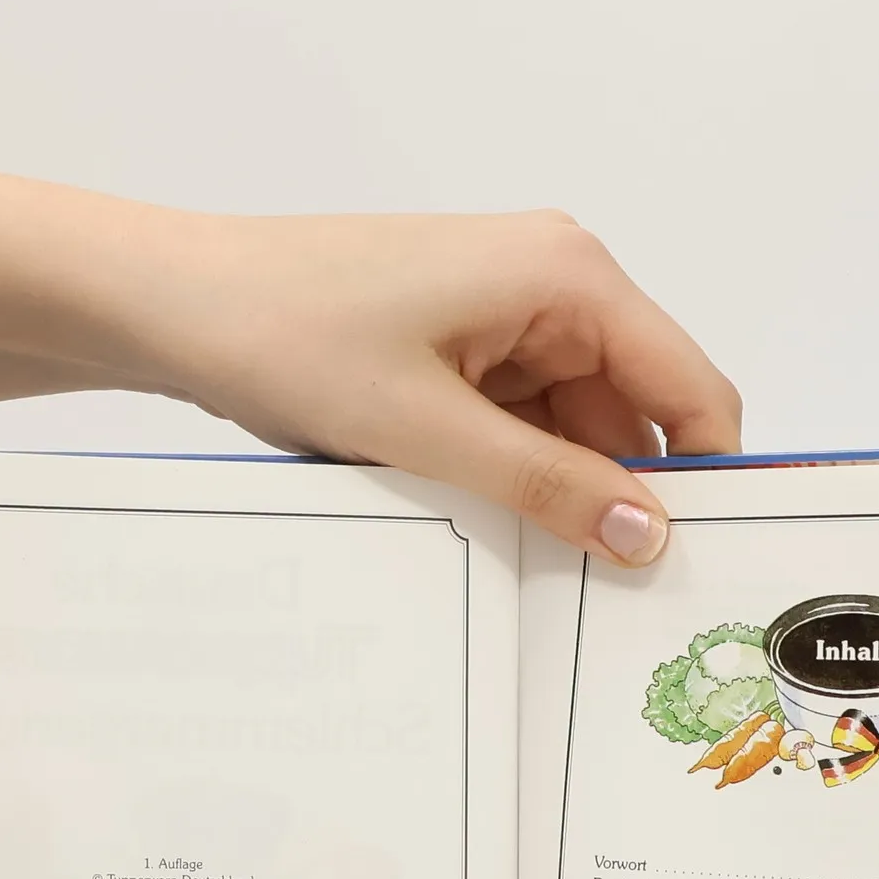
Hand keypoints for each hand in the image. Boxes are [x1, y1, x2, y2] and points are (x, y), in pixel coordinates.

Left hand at [109, 211, 742, 563]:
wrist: (172, 304)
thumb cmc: (291, 338)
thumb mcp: (429, 431)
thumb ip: (549, 486)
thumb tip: (650, 537)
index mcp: (570, 277)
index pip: (689, 389)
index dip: (706, 480)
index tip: (699, 570)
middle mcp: (555, 282)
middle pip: (634, 414)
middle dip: (622, 498)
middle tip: (609, 600)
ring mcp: (507, 311)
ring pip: (574, 427)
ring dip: (557, 491)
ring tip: (532, 566)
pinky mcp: (464, 341)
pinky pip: (521, 421)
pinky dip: (513, 472)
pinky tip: (482, 521)